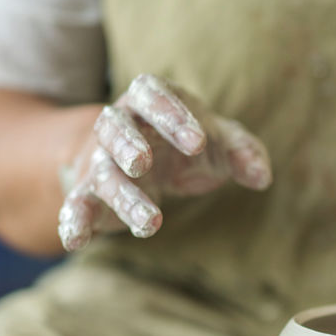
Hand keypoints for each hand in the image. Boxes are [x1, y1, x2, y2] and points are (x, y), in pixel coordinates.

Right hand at [58, 74, 271, 251]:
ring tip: (151, 224)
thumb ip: (243, 151)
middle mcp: (120, 126)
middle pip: (114, 128)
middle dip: (126, 144)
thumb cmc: (189, 142)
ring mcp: (102, 161)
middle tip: (143, 162)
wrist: (147, 158)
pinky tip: (74, 241)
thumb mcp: (219, 141)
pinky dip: (73, 221)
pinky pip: (77, 205)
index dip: (171, 114)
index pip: (153, 95)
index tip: (197, 141)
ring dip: (123, 198)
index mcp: (151, 101)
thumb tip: (263, 176)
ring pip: (105, 174)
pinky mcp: (92, 195)